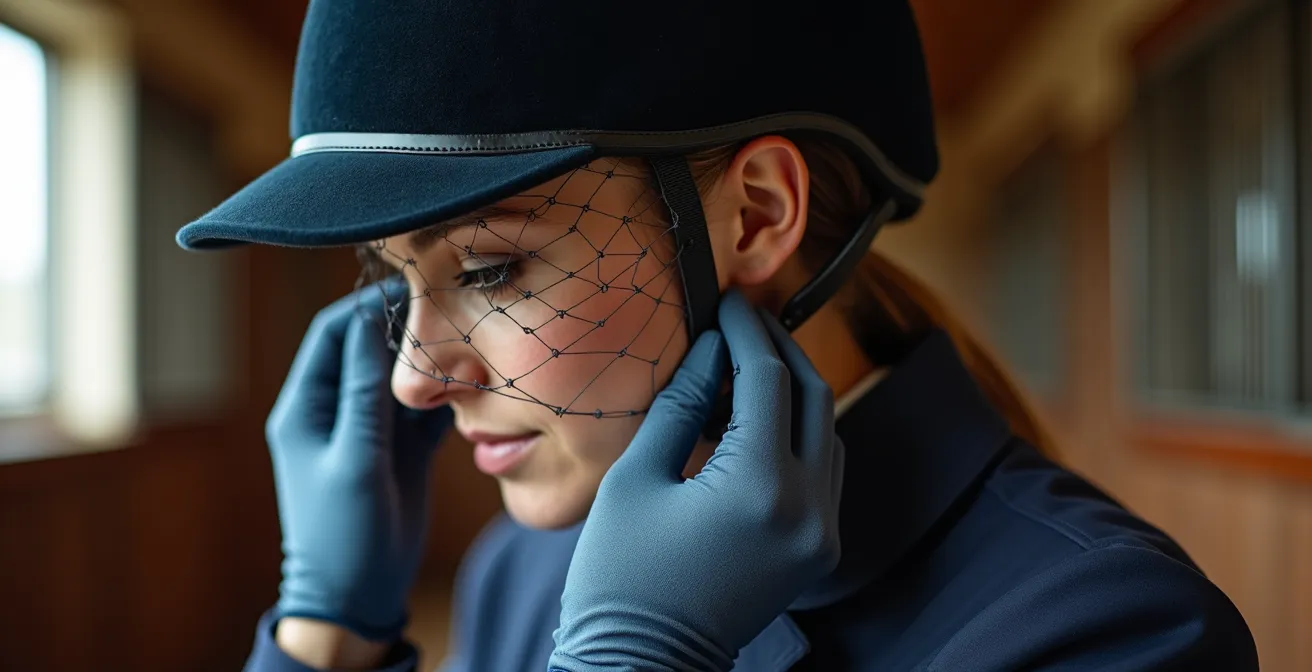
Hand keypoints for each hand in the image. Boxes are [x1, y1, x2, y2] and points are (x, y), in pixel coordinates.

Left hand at [266, 279, 451, 642]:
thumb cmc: (343, 531)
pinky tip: (475, 387)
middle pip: (371, 347)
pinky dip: (447, 397)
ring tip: (471, 342)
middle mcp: (337, 409)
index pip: (333, 333)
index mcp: (308, 406)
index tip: (412, 285)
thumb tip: (372, 324)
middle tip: (452, 308)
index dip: (368, 304)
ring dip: (431, 363)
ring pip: (401, 376)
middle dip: (407, 328)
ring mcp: (370, 428)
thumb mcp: (355, 457)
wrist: (357, 594)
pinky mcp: (400, 449)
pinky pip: (424, 409)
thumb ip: (365, 393)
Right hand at [550, 290, 843, 671]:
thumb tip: (711, 348)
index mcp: (761, 489)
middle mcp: (809, 511)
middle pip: (814, 398)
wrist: (640, 662)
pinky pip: (825, 474)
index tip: (727, 302)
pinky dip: (799, 437)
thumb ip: (681, 404)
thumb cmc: (620, 574)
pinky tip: (758, 421)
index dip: (747, 331)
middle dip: (780, 351)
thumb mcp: (638, 477)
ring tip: (746, 366)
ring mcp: (822, 536)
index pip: (769, 380)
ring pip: (828, 434)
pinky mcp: (819, 552)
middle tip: (744, 320)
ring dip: (794, 393)